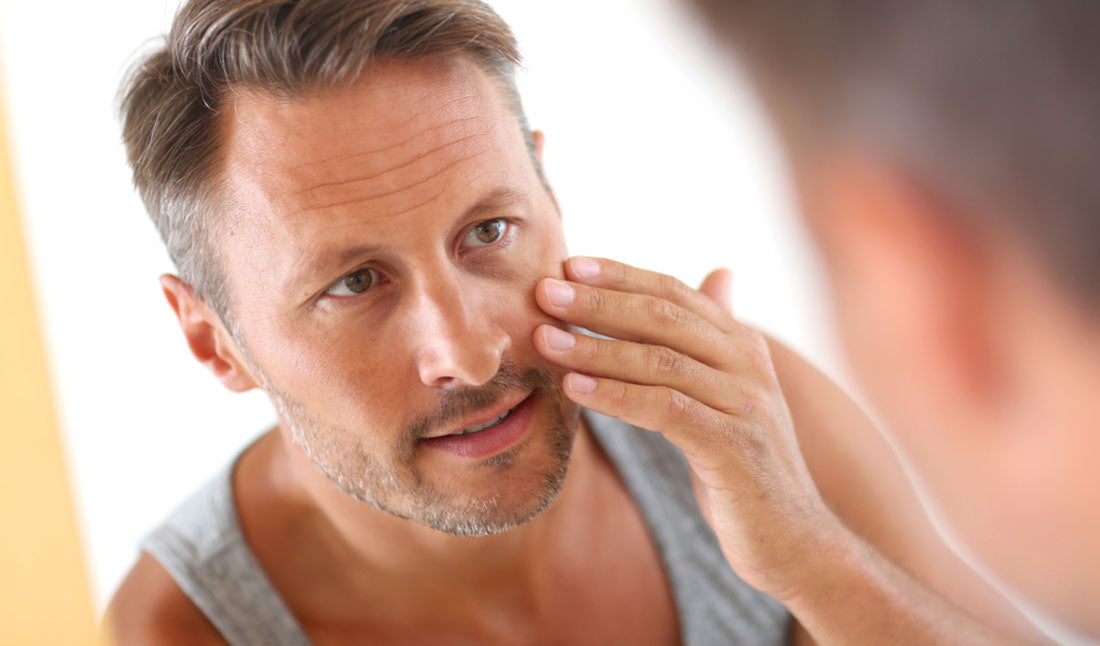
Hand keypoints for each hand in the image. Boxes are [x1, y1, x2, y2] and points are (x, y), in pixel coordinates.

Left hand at [533, 256, 840, 598]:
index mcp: (742, 344)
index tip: (566, 263)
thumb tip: (720, 273)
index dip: (619, 275)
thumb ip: (714, 340)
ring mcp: (745, 404)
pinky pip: (665, 409)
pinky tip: (575, 389)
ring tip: (545, 340)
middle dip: (598, 301)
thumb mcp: (730, 394)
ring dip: (595, 348)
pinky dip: (616, 396)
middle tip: (542, 292)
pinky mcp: (734, 446)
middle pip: (663, 316)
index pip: (674, 291)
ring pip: (659, 360)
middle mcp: (748, 364)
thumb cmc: (746, 465)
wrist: (794, 538)